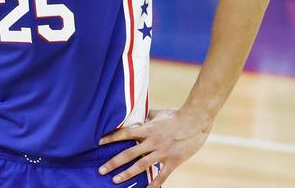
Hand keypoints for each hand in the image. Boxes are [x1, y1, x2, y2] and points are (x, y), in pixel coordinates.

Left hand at [97, 108, 211, 186]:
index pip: (124, 133)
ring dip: (127, 174)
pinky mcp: (173, 161)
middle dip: (113, 162)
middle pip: (129, 153)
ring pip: (141, 166)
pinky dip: (153, 185)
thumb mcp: (158, 113)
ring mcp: (162, 152)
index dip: (111, 138)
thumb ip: (146, 116)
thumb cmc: (176, 115)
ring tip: (115, 181)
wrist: (196, 120)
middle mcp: (152, 142)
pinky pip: (161, 176)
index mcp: (147, 128)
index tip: (98, 142)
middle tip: (101, 170)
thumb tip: (135, 115)